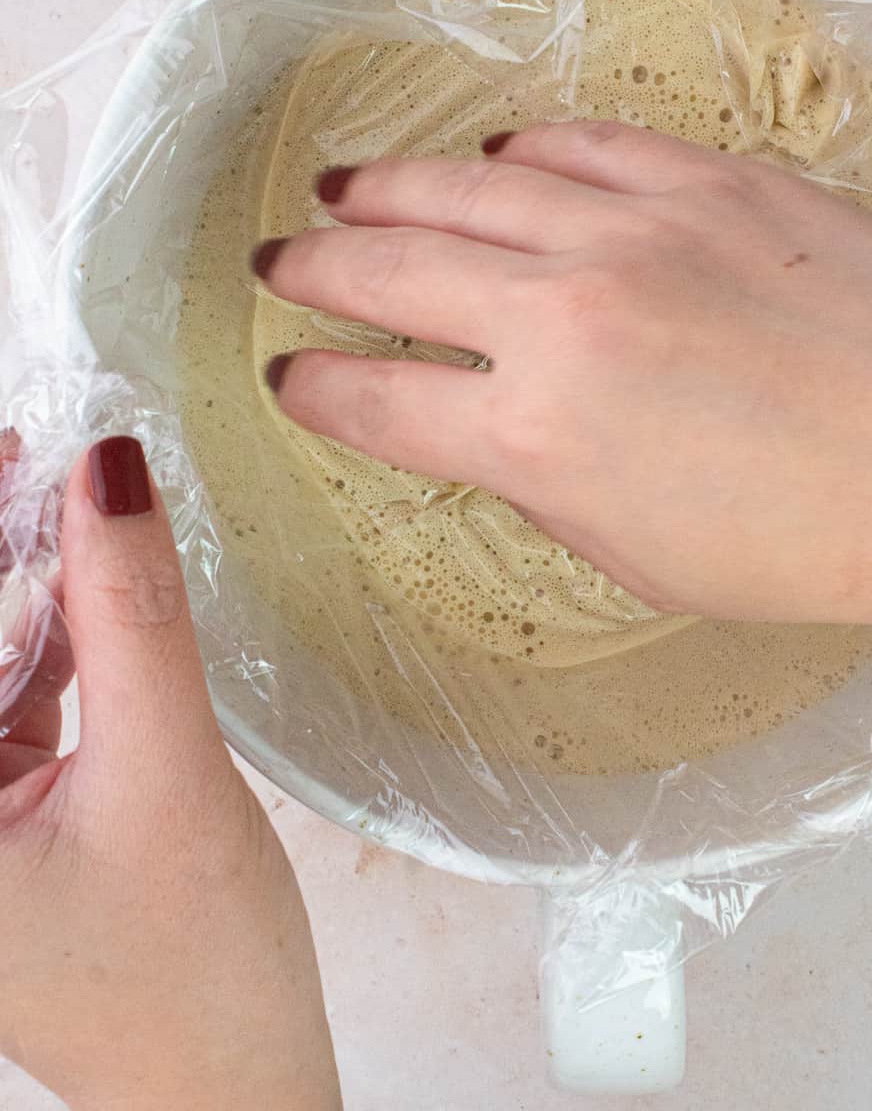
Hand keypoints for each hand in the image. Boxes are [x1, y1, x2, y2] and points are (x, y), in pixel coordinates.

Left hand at [0, 437, 340, 1110]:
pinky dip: (53, 630)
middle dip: (0, 550)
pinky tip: (92, 575)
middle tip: (48, 453)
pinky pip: (14, 689)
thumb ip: (132, 618)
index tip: (12, 438)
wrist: (235, 1087)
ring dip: (26, 581)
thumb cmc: (190, 979)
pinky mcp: (5, 809)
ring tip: (73, 493)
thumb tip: (109, 471)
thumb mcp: (165, 776)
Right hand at [256, 120, 871, 636]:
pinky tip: (492, 161)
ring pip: (463, 189)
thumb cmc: (818, 542)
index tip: (291, 375)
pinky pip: (576, 147)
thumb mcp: (644, 559)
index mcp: (537, 438)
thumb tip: (489, 429)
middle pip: (388, 273)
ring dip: (385, 191)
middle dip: (315, 269)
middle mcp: (562, 318)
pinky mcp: (706, 177)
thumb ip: (542, 485)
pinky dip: (517, 154)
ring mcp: (634, 229)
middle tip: (281, 262)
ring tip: (342, 189)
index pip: (377, 403)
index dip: (316, 389)